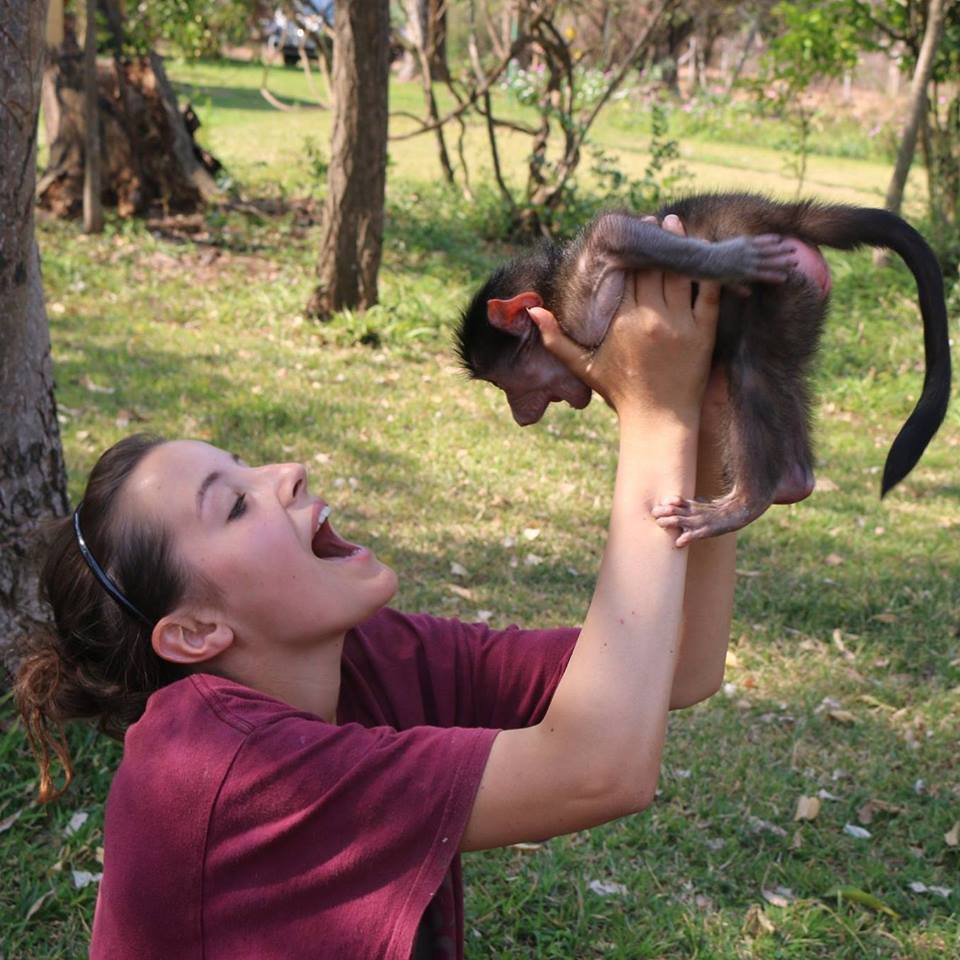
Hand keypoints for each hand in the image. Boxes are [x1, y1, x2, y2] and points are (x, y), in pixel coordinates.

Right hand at [529, 215, 720, 421]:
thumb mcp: (582, 366)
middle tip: (648, 220)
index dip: (624, 252)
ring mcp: (679, 325)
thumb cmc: (618, 393)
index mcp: (619, 322)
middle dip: (649, 241)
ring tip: (672, 223)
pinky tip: (703, 251)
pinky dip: (706, 271)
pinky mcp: (703, 333)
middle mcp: (649, 319)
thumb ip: (556, 338)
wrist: (658, 422)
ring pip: (678, 273)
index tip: (624, 235)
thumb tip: (532, 309)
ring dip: (676, 245)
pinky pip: (707, 293)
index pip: (622, 275)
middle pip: (649, 268)